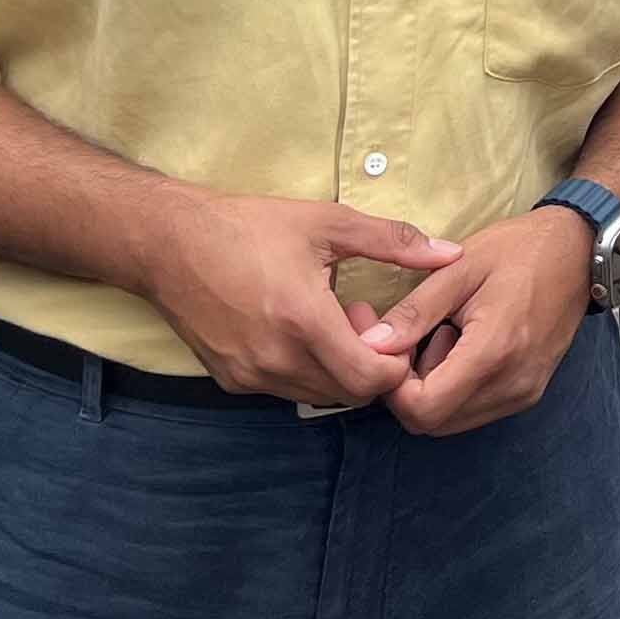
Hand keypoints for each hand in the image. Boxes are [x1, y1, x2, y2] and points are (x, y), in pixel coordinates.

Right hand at [135, 193, 462, 406]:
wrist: (167, 243)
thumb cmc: (249, 226)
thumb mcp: (327, 223)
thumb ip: (395, 242)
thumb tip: (453, 254)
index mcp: (303, 320)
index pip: (371, 380)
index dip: (393, 360)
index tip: (381, 320)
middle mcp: (275, 359)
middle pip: (350, 393)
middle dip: (369, 364)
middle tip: (358, 319)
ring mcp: (249, 375)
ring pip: (319, 395)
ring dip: (337, 370)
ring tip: (328, 322)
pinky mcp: (231, 381)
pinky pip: (286, 390)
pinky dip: (305, 371)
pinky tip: (298, 332)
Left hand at [360, 209, 594, 436]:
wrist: (578, 251)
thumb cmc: (518, 250)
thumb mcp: (459, 268)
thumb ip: (414, 311)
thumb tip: (371, 345)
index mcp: (494, 350)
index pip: (422, 408)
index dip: (392, 386)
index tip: (389, 346)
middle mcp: (512, 383)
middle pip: (431, 422)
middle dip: (406, 388)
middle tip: (410, 339)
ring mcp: (524, 392)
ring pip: (450, 421)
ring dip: (431, 390)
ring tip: (441, 336)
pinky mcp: (528, 392)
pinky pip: (474, 411)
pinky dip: (454, 389)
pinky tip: (462, 347)